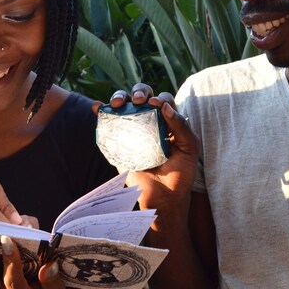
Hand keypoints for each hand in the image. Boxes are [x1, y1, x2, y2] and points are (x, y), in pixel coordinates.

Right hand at [93, 83, 200, 207]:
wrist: (163, 195)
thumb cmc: (180, 172)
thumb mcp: (189, 148)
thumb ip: (181, 127)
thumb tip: (164, 107)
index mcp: (168, 121)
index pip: (163, 100)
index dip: (159, 98)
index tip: (155, 104)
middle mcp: (149, 121)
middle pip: (142, 96)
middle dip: (139, 92)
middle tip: (137, 100)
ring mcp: (132, 129)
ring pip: (125, 105)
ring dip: (120, 97)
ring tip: (118, 103)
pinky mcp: (118, 141)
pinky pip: (109, 123)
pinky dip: (102, 111)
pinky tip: (98, 107)